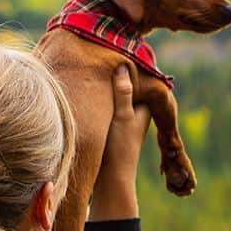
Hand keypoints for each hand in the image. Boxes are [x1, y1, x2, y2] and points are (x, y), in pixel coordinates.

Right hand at [89, 65, 150, 220]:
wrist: (109, 180)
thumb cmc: (120, 148)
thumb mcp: (122, 116)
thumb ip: (123, 92)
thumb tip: (124, 66)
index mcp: (146, 108)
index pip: (140, 80)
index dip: (131, 68)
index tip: (118, 51)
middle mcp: (136, 114)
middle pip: (126, 89)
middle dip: (115, 77)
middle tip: (99, 57)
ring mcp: (122, 121)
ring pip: (114, 98)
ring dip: (104, 89)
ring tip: (90, 70)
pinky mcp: (109, 129)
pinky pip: (104, 107)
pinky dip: (98, 100)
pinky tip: (83, 91)